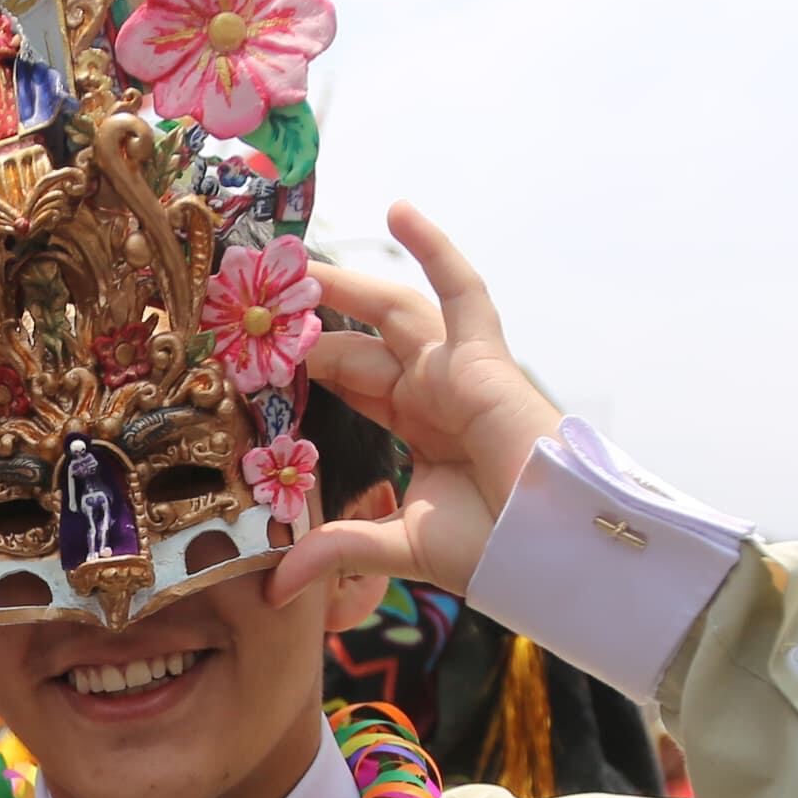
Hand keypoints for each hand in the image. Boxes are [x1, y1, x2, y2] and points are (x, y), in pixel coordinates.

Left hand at [269, 202, 568, 608]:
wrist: (553, 554)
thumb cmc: (496, 551)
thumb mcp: (400, 545)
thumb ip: (337, 550)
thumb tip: (276, 587)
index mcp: (417, 426)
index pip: (346, 381)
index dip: (300, 363)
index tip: (244, 349)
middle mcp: (433, 390)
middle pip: (357, 342)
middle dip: (308, 320)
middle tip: (253, 297)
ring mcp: (457, 369)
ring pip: (391, 310)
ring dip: (344, 285)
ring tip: (293, 262)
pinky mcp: (484, 358)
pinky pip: (461, 289)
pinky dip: (435, 248)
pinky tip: (400, 209)